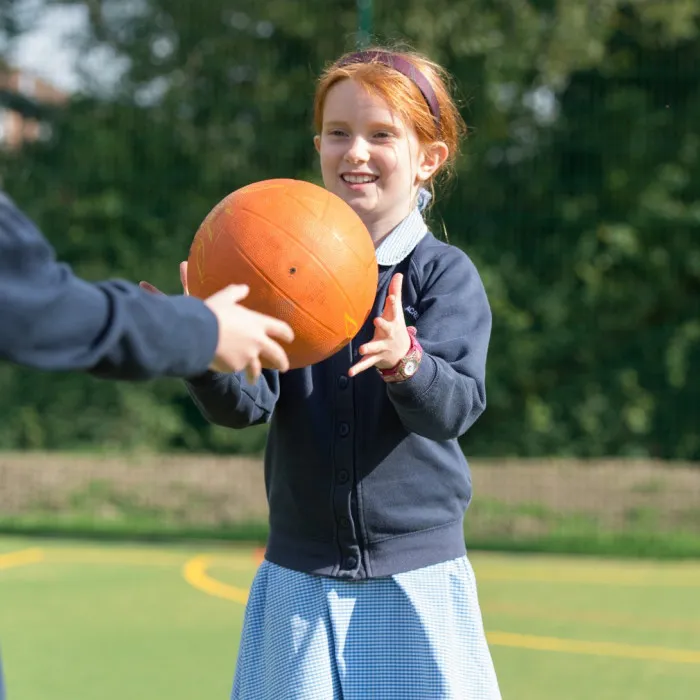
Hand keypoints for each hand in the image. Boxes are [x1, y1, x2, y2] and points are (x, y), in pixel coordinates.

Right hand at [140, 262, 293, 380]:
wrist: (199, 334)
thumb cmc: (213, 313)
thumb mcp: (225, 298)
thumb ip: (236, 293)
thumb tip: (245, 288)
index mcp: (257, 323)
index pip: (280, 328)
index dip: (287, 333)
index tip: (290, 339)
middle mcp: (257, 342)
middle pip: (276, 355)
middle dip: (282, 362)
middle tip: (284, 368)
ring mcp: (248, 357)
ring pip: (255, 369)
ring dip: (254, 375)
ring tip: (252, 380)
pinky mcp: (235, 367)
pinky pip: (235, 369)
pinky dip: (232, 368)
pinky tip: (225, 366)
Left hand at [348, 273, 410, 377]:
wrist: (404, 355)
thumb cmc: (396, 329)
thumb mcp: (396, 312)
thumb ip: (396, 293)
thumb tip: (399, 273)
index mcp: (393, 322)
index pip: (394, 310)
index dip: (393, 303)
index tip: (391, 297)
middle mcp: (388, 334)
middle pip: (386, 329)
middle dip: (382, 325)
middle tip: (377, 321)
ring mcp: (382, 347)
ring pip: (375, 348)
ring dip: (368, 348)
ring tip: (361, 349)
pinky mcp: (375, 358)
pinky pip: (366, 364)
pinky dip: (358, 368)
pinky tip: (350, 372)